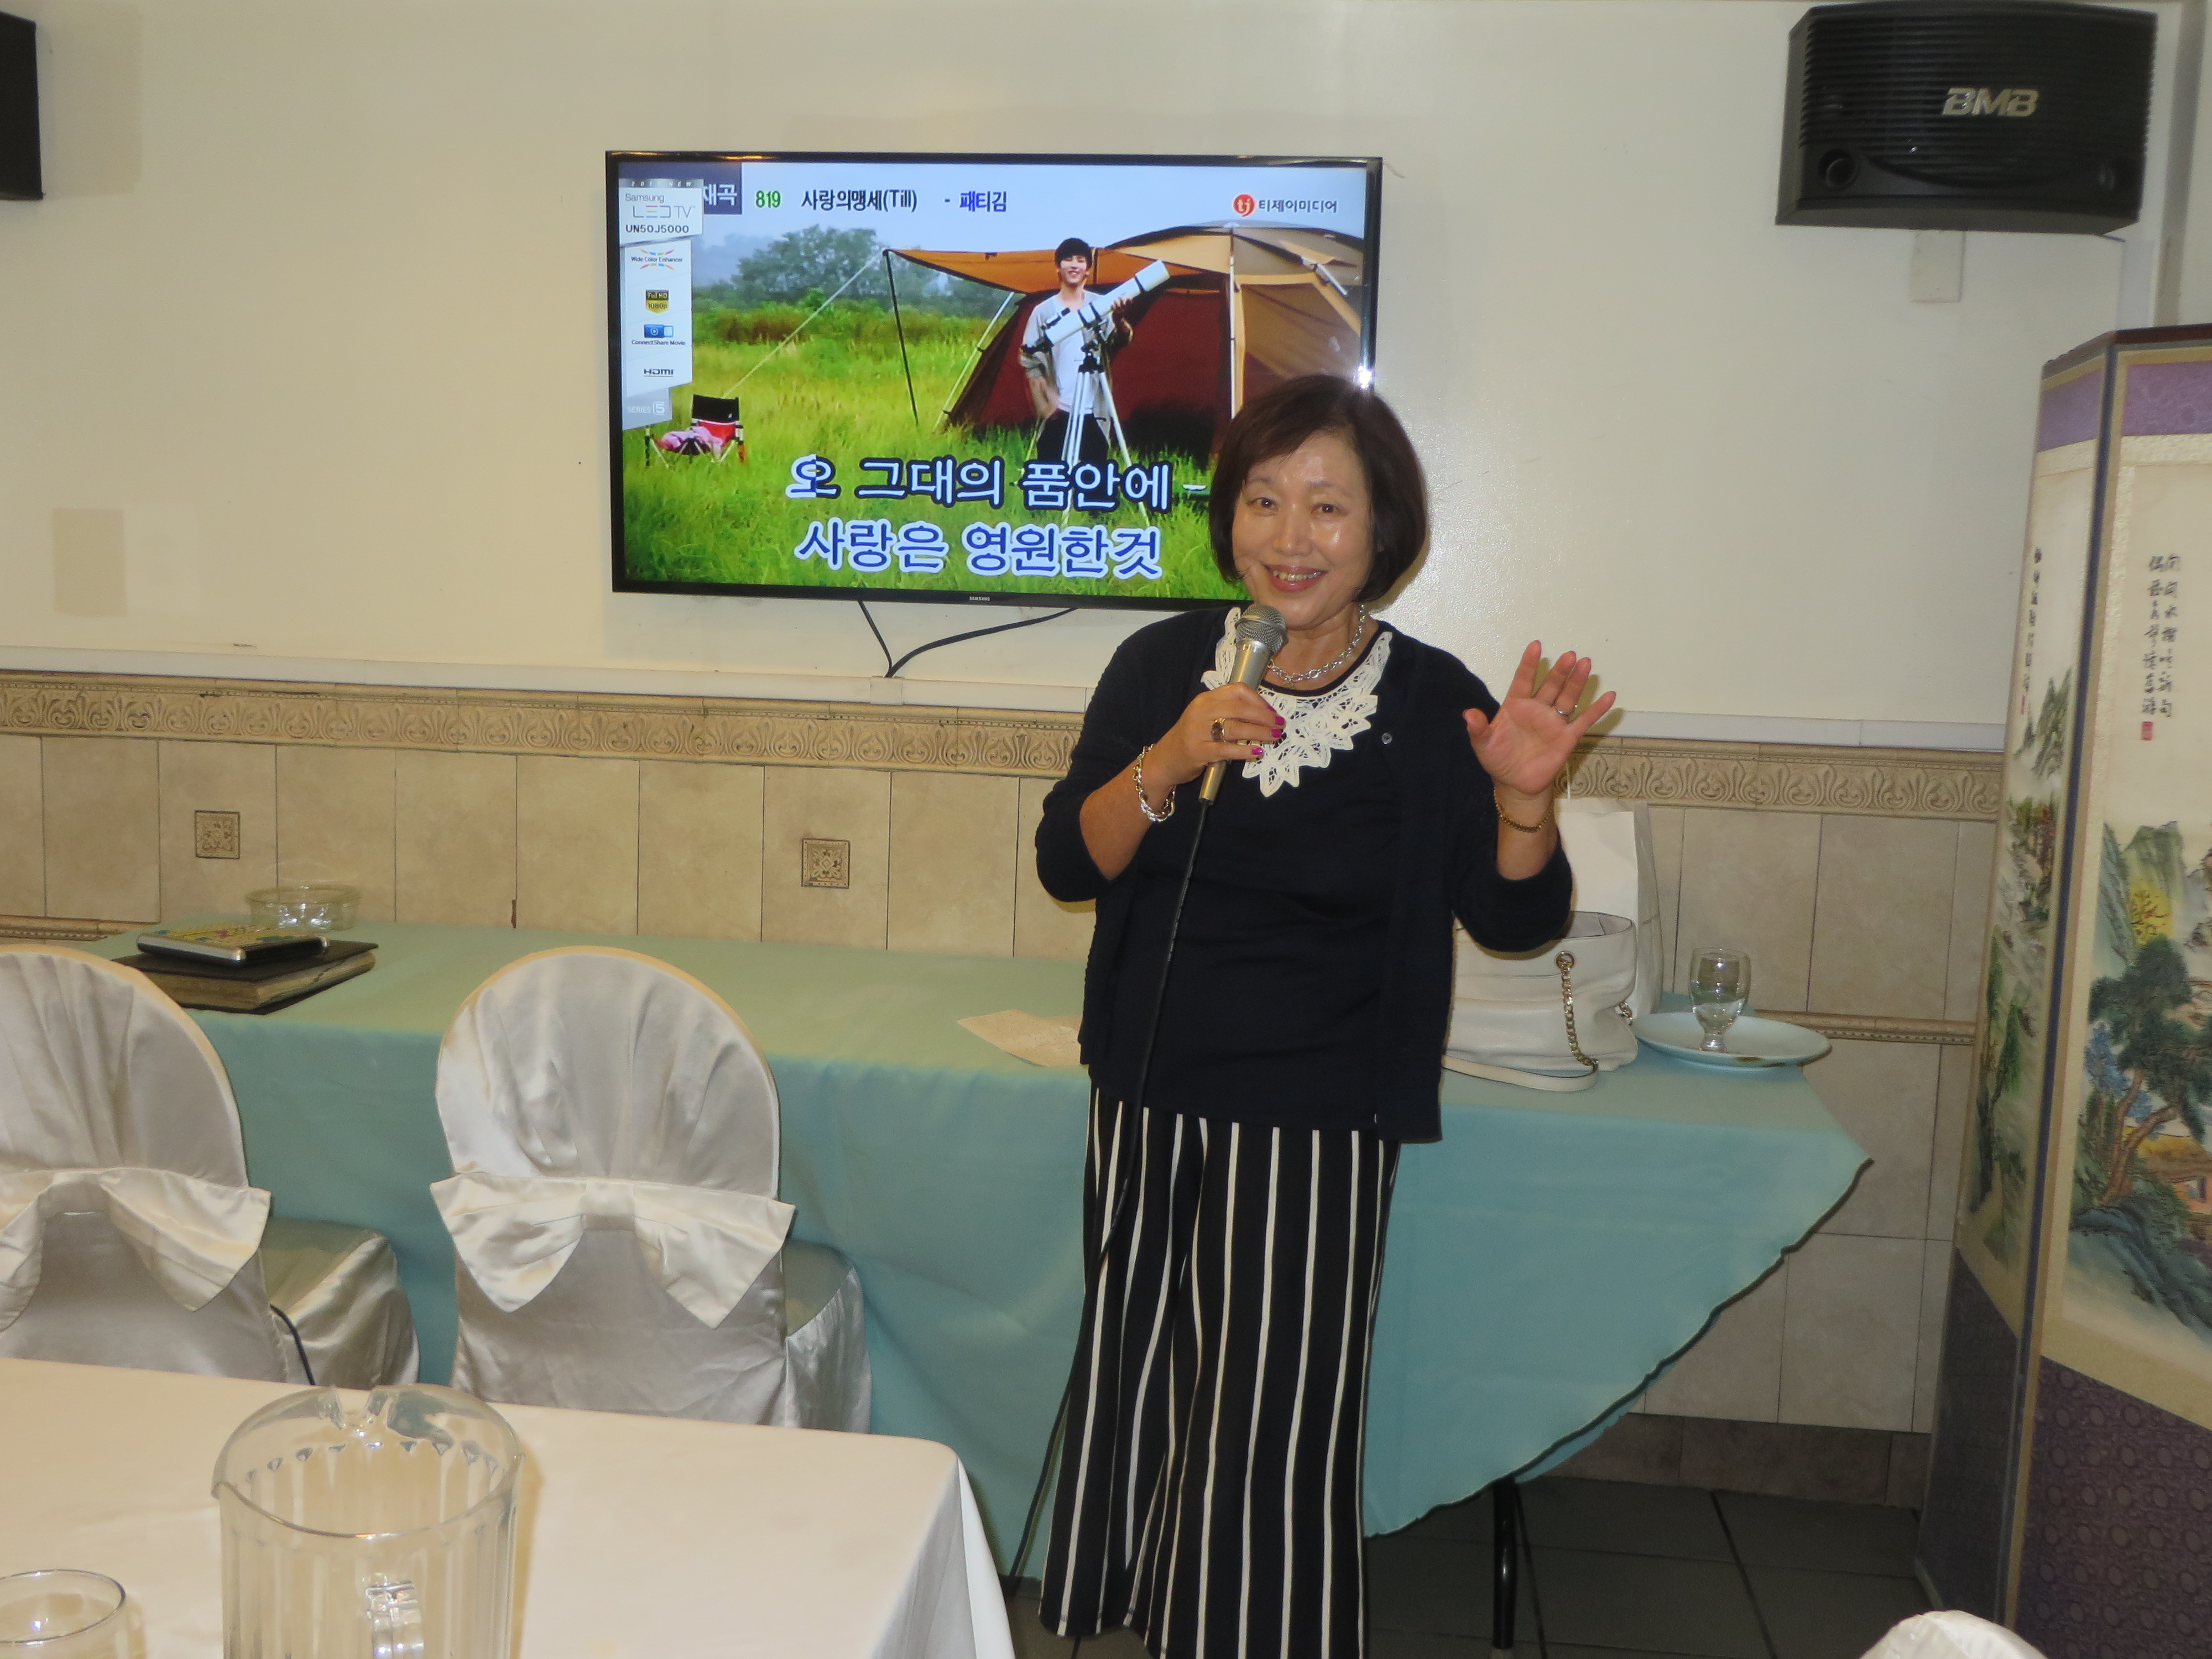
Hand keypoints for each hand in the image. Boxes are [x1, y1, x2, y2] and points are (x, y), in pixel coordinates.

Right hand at [1148, 683, 1283, 789]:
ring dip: (1259, 732)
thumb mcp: (1206, 717)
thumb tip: (1263, 714)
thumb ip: (1228, 711)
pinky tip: (1257, 751)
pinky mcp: (1197, 751)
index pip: (1237, 690)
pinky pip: (1226, 749)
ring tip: (1274, 737)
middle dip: (1264, 716)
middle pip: (1239, 708)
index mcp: (1206, 699)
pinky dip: (1244, 750)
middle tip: (1279, 725)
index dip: (1259, 700)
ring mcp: (1198, 731)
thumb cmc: (1192, 737)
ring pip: (1235, 727)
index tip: (1272, 711)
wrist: (1165, 758)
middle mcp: (1201, 711)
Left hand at [1462, 641, 1615, 802]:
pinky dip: (1597, 710)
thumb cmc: (1498, 759)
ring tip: (1585, 664)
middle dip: (1560, 671)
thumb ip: (1478, 728)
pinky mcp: (1567, 737)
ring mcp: (1553, 722)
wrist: (1515, 783)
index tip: (1536, 645)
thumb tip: (1468, 714)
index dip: (1529, 664)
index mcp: (1515, 706)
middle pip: (1550, 685)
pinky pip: (1584, 721)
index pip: (1523, 680)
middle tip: (1569, 655)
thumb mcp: (1483, 744)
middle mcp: (1537, 709)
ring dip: (1576, 682)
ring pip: (1567, 697)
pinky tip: (1609, 696)